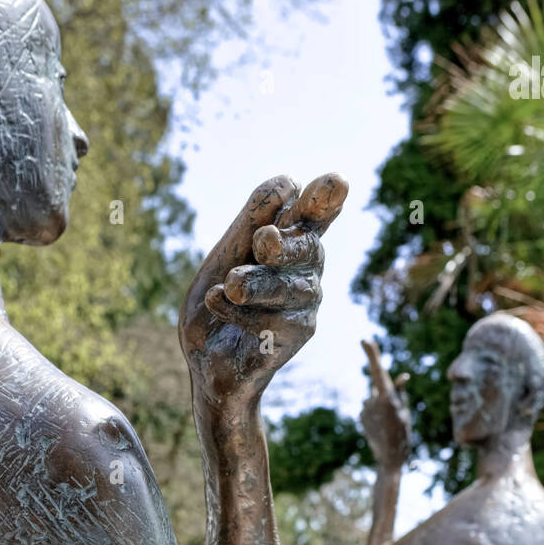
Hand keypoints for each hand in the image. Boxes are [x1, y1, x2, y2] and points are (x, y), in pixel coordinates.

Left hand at [179, 173, 347, 407]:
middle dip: (287, 243)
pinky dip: (238, 312)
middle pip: (308, 246)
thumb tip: (287, 184)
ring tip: (230, 285)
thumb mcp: (223, 257)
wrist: (208, 363)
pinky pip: (272, 320)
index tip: (336, 182)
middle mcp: (305, 267)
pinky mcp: (300, 333)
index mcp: (289, 239)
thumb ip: (249, 224)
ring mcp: (306, 301)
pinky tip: (217, 303)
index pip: (312, 212)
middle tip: (263, 241)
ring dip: (256, 285)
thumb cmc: (218, 302)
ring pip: (289, 287)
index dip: (324, 198)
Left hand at [360, 339, 411, 471]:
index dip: (372, 353)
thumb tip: (402, 376)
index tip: (364, 339)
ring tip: (389, 423)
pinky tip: (381, 427)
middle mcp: (373, 400)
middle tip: (394, 417)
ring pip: (375, 398)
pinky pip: (370, 408)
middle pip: (381, 387)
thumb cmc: (403, 434)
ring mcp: (365, 408)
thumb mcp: (406, 411)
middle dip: (388, 395)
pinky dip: (376, 413)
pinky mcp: (361, 416)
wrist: (389, 459)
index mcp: (387, 397)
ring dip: (382, 405)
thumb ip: (401, 392)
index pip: (378, 370)